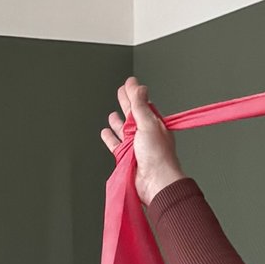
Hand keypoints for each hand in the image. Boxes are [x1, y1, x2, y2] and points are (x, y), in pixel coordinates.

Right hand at [101, 77, 184, 201]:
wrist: (155, 181)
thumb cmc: (158, 155)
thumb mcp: (148, 124)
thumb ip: (141, 106)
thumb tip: (140, 87)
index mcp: (153, 123)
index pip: (142, 103)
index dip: (135, 92)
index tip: (130, 82)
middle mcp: (144, 134)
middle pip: (132, 114)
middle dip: (126, 102)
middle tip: (121, 91)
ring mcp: (134, 146)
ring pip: (122, 130)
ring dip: (117, 122)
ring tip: (112, 115)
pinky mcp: (125, 157)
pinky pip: (115, 144)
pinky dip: (109, 138)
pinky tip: (106, 132)